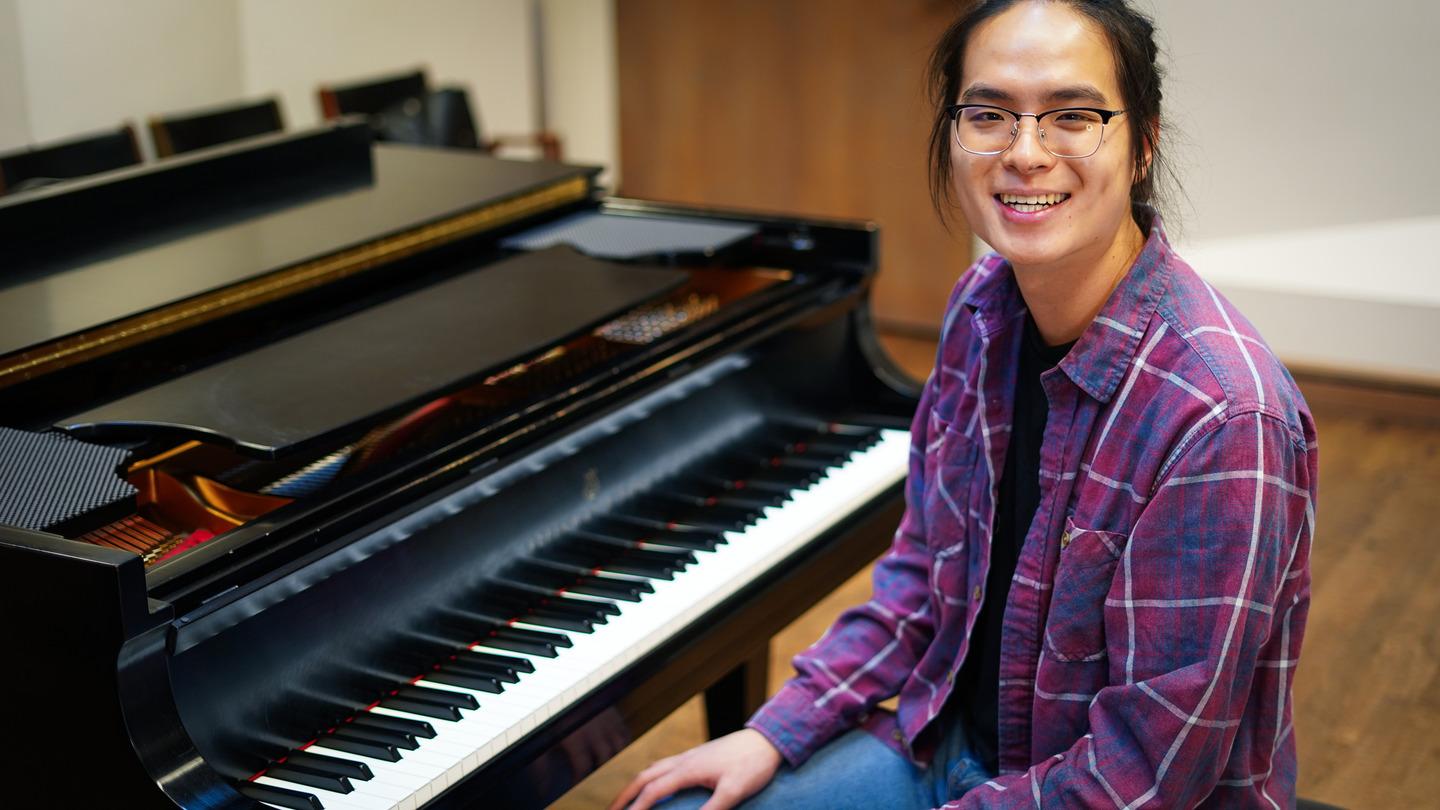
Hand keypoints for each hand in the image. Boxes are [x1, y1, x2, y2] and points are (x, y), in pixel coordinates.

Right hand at [608, 728, 783, 809]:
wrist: (767, 739)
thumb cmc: (753, 763)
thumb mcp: (733, 791)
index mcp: (688, 769)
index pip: (653, 791)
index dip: (635, 808)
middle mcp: (684, 760)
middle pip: (645, 776)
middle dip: (625, 794)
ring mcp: (690, 755)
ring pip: (653, 768)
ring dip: (636, 784)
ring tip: (628, 799)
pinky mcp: (698, 755)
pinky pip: (665, 765)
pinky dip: (652, 777)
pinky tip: (658, 784)